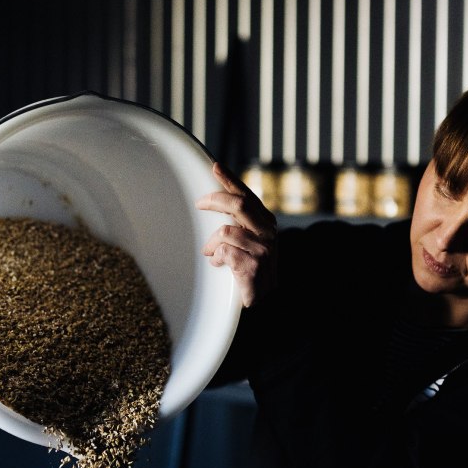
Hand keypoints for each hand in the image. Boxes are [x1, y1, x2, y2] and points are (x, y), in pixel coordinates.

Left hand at [196, 161, 277, 307]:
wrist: (265, 301)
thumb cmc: (252, 269)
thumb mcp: (249, 241)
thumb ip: (239, 224)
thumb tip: (217, 203)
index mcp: (266, 222)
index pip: (247, 195)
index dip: (230, 180)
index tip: (215, 166)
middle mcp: (268, 232)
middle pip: (238, 204)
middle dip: (215, 200)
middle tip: (199, 204)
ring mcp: (263, 249)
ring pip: (226, 231)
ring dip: (212, 243)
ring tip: (211, 253)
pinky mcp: (253, 265)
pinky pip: (224, 252)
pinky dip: (216, 258)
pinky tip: (219, 265)